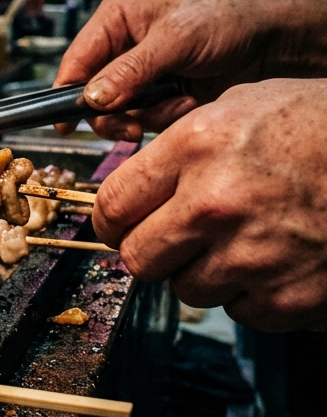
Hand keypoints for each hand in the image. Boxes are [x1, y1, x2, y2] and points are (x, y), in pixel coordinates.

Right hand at [54, 0, 326, 140]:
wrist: (272, 43)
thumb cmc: (226, 20)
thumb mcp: (175, 40)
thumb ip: (130, 70)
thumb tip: (91, 98)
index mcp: (116, 19)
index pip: (77, 59)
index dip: (67, 91)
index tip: (63, 122)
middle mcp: (122, 47)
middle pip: (91, 93)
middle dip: (113, 112)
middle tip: (130, 126)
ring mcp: (139, 74)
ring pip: (116, 110)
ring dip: (144, 115)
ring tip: (176, 104)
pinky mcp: (158, 95)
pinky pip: (143, 118)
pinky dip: (163, 118)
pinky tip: (186, 102)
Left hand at [93, 79, 326, 331]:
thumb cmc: (323, 126)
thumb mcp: (241, 105)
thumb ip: (178, 147)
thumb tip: (135, 183)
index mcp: (196, 148)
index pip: (112, 205)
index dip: (111, 219)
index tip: (118, 223)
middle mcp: (216, 203)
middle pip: (137, 257)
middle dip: (149, 250)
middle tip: (171, 238)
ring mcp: (252, 254)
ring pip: (186, 288)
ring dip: (202, 272)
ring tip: (238, 241)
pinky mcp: (289, 296)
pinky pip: (241, 310)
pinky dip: (251, 293)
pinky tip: (274, 260)